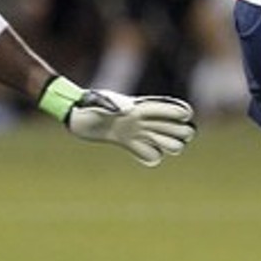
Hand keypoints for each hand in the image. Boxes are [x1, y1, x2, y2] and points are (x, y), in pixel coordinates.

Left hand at [66, 89, 195, 165]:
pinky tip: (149, 157)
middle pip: (171, 125)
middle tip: (177, 139)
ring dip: (169, 145)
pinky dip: (151, 156)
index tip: (185, 117)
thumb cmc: (87, 104)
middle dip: (180, 132)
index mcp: (139, 106)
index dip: (178, 112)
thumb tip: (129, 112)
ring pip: (162, 139)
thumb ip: (114, 106)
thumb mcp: (99, 103)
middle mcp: (140, 119)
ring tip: (168, 149)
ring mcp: (134, 131)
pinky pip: (145, 152)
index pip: (166, 108)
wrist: (75, 114)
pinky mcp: (125, 142)